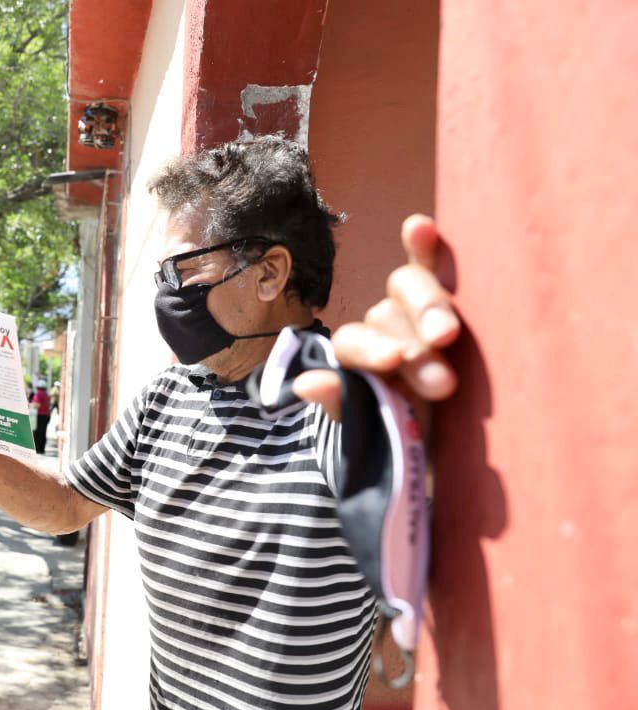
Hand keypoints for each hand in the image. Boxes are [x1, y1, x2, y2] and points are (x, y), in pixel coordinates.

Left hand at [295, 214, 460, 417]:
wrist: (445, 437)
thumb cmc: (408, 431)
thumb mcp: (374, 428)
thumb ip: (343, 404)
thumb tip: (306, 384)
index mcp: (360, 358)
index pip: (355, 342)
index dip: (371, 349)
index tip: (393, 362)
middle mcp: (383, 328)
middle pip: (386, 314)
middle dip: (410, 339)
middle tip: (438, 375)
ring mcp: (416, 310)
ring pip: (415, 290)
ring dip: (430, 310)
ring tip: (448, 338)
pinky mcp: (448, 299)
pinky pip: (432, 266)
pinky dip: (426, 247)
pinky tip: (420, 227)